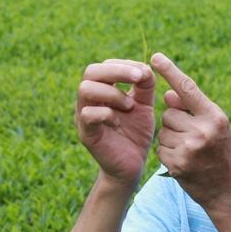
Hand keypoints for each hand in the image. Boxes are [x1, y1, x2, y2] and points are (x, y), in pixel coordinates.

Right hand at [75, 59, 155, 187]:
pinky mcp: (86, 134)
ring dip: (112, 93)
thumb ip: (145, 86)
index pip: (104, 66)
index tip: (144, 73)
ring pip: (85, 89)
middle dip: (117, 71)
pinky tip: (119, 121)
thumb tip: (146, 66)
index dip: (124, 64)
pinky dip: (106, 113)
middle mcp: (89, 101)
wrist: (132, 166)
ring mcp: (84, 117)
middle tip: (138, 79)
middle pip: (90, 72)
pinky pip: (88, 114)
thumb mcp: (144, 107)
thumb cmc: (135, 135)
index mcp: (102, 91)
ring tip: (130, 106)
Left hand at [151, 53, 230, 209]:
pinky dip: (167, 154)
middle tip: (192, 138)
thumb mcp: (216, 128)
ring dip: (170, 138)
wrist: (229, 192)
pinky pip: (160, 149)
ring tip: (190, 151)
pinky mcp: (177, 164)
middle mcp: (202, 130)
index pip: (187, 88)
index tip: (155, 57)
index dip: (170, 71)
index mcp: (214, 116)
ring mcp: (189, 148)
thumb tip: (167, 94)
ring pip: (162, 131)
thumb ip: (193, 110)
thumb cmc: (223, 155)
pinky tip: (184, 161)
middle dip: (174, 122)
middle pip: (168, 113)